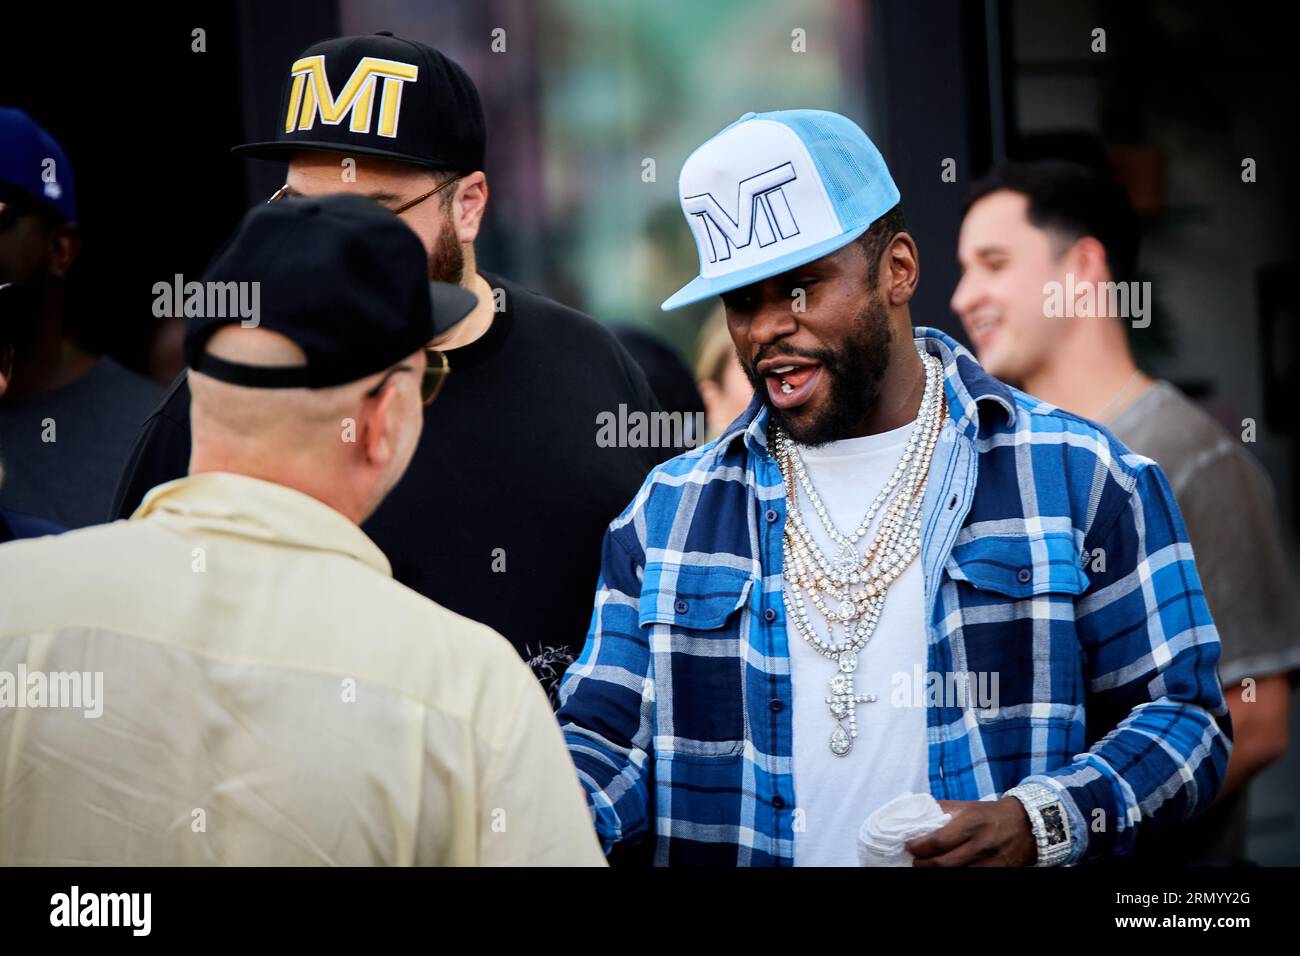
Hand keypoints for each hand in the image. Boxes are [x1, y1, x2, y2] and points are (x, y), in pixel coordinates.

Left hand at [905, 797, 1036, 866]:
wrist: (1024, 824)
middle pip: (944, 864)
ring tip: (927, 867)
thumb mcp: (965, 806)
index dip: (919, 847)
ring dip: (935, 873)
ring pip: (956, 875)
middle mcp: (980, 843)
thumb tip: (913, 815)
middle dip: (923, 865)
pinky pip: (971, 878)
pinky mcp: (997, 872)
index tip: (909, 846)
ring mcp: (990, 861)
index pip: (938, 841)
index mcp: (970, 822)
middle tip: (915, 861)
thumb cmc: (987, 814)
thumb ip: (940, 810)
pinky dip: (955, 876)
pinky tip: (946, 871)